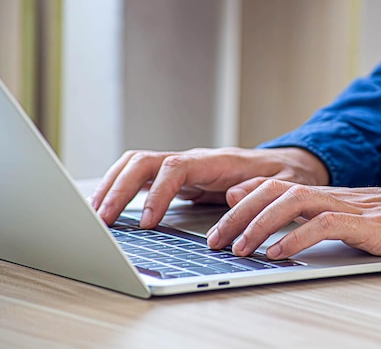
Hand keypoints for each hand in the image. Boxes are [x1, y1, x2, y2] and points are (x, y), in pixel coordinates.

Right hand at [91, 147, 328, 227]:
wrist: (285, 165)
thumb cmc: (283, 176)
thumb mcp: (284, 184)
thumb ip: (262, 189)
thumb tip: (234, 195)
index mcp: (216, 161)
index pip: (176, 168)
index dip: (157, 193)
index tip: (147, 221)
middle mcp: (193, 160)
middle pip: (145, 161)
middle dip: (119, 188)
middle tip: (103, 219)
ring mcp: (183, 167)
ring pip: (137, 165)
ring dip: (112, 186)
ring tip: (95, 214)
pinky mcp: (178, 178)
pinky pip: (143, 177)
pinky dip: (121, 188)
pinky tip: (108, 207)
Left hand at [206, 179, 380, 267]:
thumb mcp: (354, 219)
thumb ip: (322, 219)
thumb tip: (289, 230)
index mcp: (330, 193)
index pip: (279, 184)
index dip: (248, 192)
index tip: (223, 206)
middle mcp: (334, 194)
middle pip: (275, 192)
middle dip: (240, 214)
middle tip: (216, 238)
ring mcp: (349, 206)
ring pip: (292, 202)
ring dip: (259, 225)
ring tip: (238, 247)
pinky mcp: (367, 223)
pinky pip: (323, 225)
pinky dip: (295, 239)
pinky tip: (277, 253)